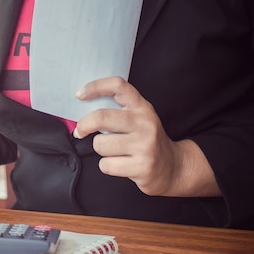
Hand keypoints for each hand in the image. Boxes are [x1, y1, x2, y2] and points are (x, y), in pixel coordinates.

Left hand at [73, 77, 219, 196]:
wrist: (173, 167)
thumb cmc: (147, 141)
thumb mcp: (138, 120)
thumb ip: (118, 112)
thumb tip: (83, 110)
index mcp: (142, 107)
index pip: (118, 86)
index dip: (95, 86)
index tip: (80, 95)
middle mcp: (145, 124)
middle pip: (101, 118)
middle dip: (84, 125)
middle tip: (80, 131)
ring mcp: (144, 145)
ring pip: (100, 144)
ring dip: (101, 149)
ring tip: (113, 151)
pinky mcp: (142, 166)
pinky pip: (106, 164)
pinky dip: (107, 166)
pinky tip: (120, 164)